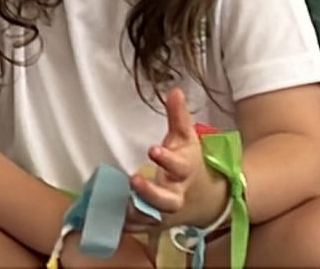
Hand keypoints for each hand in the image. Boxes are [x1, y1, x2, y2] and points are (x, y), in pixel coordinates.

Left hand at [130, 87, 220, 227]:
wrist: (208, 200)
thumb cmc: (191, 164)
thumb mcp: (187, 140)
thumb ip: (179, 117)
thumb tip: (174, 90)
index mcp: (185, 172)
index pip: (179, 166)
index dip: (167, 159)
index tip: (152, 149)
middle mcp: (176, 195)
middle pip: (166, 200)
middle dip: (151, 193)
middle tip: (133, 180)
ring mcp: (166, 213)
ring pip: (153, 218)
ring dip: (137, 212)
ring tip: (119, 204)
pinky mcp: (156, 224)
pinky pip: (140, 228)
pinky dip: (127, 225)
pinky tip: (111, 218)